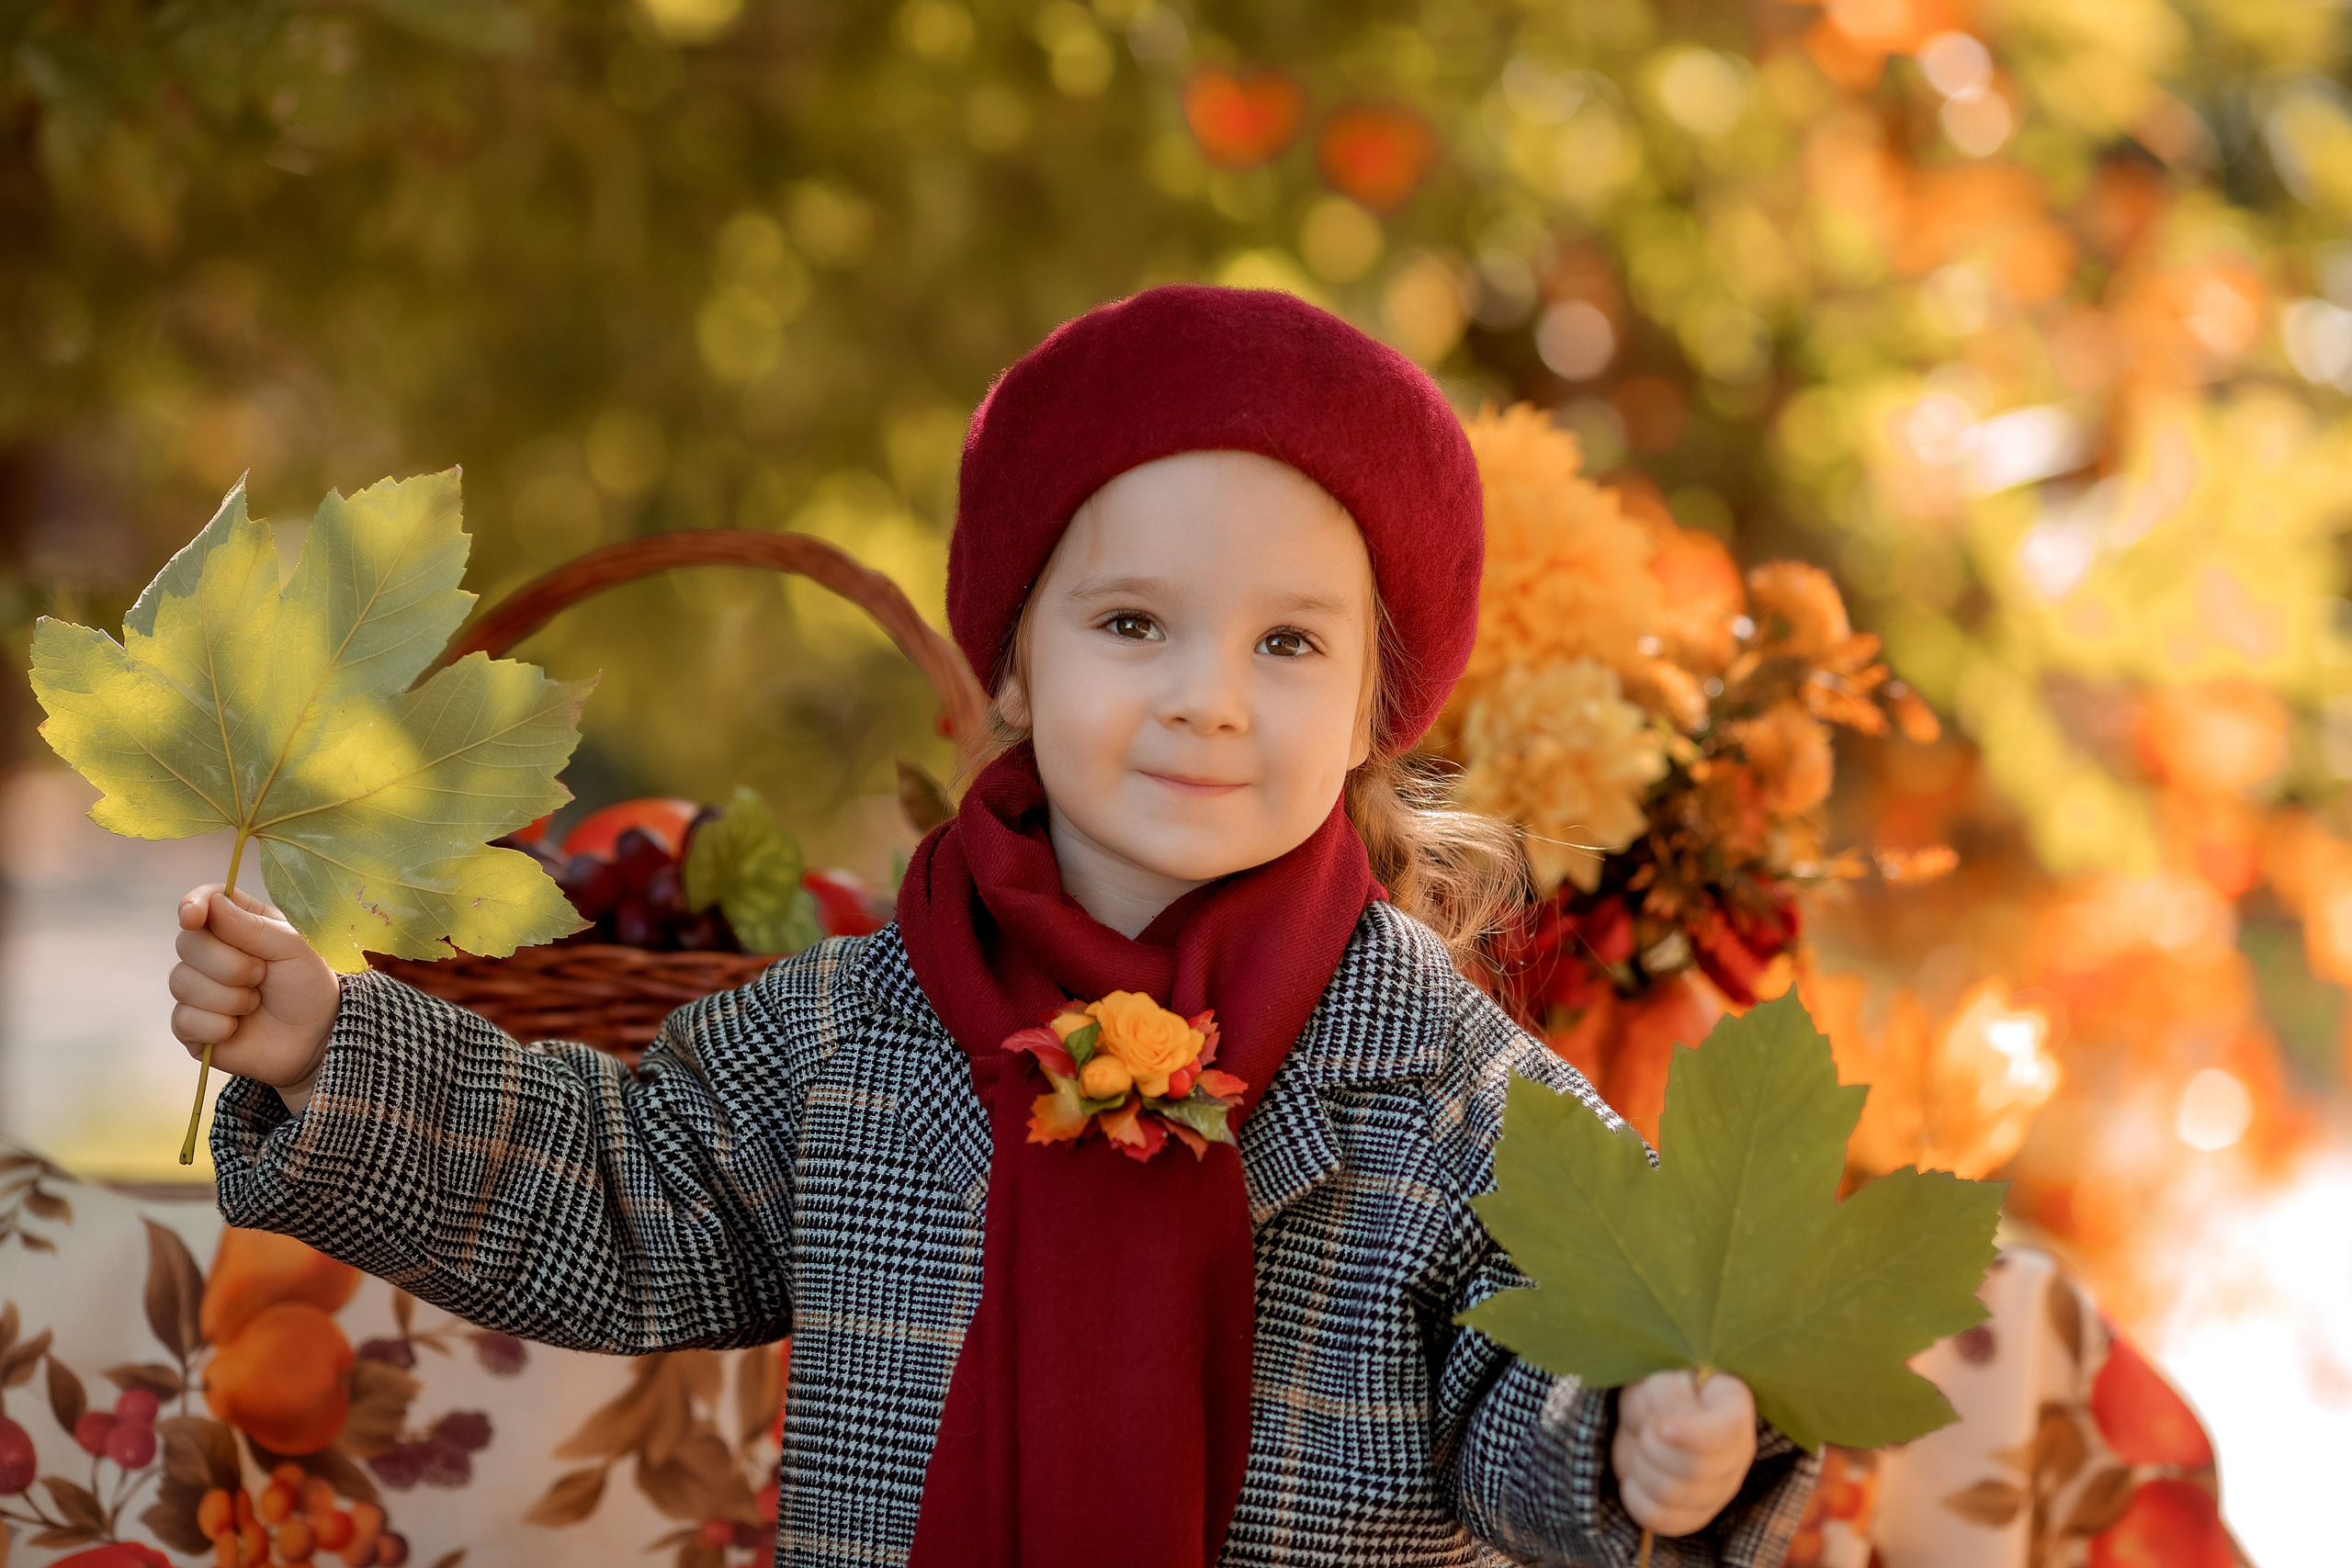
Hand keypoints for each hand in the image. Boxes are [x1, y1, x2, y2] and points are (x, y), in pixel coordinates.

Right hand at [171, 886, 339, 1113]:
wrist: (315, 1039)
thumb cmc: (308, 986)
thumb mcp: (294, 949)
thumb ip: (254, 927)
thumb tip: (211, 905)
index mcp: (239, 923)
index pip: (204, 900)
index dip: (193, 904)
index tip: (194, 917)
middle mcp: (211, 951)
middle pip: (187, 943)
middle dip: (229, 965)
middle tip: (262, 976)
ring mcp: (197, 988)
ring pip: (182, 982)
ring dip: (228, 998)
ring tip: (255, 1003)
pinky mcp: (190, 1025)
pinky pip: (183, 1019)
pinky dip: (217, 1026)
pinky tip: (236, 1028)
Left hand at [1611, 1369, 1756, 1538]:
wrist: (1651, 1422)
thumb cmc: (1659, 1397)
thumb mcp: (1660, 1381)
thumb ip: (1667, 1397)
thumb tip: (1668, 1428)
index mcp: (1734, 1409)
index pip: (1728, 1430)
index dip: (1692, 1434)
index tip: (1660, 1426)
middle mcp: (1737, 1454)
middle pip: (1697, 1468)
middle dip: (1653, 1446)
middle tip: (1644, 1430)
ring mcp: (1721, 1489)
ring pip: (1673, 1495)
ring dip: (1642, 1468)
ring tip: (1640, 1451)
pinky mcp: (1697, 1515)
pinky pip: (1663, 1521)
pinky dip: (1636, 1499)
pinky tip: (1633, 1481)